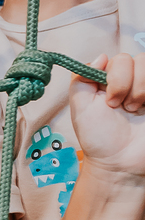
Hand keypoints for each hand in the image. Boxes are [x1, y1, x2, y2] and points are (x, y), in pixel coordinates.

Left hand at [70, 54, 144, 184]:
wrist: (120, 163)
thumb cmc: (99, 139)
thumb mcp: (80, 108)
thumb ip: (81, 79)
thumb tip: (102, 56)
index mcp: (111, 80)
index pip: (119, 58)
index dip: (115, 77)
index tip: (109, 101)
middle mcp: (132, 80)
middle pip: (137, 59)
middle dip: (126, 85)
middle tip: (121, 108)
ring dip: (140, 89)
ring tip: (134, 110)